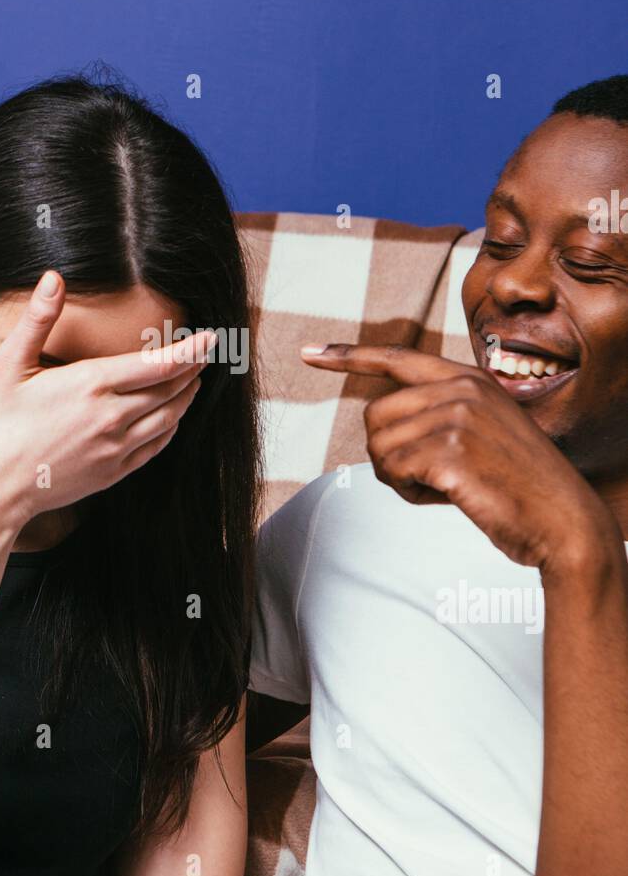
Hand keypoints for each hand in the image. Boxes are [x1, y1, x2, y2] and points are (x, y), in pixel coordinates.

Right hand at [0, 270, 214, 532]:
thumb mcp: (8, 365)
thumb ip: (37, 320)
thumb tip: (54, 278)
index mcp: (91, 384)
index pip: (158, 364)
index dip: (190, 351)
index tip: (212, 338)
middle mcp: (112, 417)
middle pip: (170, 389)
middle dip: (192, 369)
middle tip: (206, 353)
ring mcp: (115, 448)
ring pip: (168, 419)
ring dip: (186, 397)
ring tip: (193, 380)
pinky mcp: (112, 472)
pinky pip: (155, 447)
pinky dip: (170, 428)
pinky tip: (171, 418)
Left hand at [300, 342, 613, 570]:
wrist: (564, 521)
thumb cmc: (519, 487)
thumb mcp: (483, 432)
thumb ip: (440, 415)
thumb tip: (380, 425)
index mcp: (468, 378)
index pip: (397, 358)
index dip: (349, 357)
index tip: (310, 354)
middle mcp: (461, 388)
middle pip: (375, 416)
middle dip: (388, 455)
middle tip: (427, 477)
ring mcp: (457, 416)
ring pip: (379, 446)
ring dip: (400, 478)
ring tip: (443, 487)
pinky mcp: (450, 450)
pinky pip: (393, 471)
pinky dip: (410, 494)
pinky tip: (447, 498)